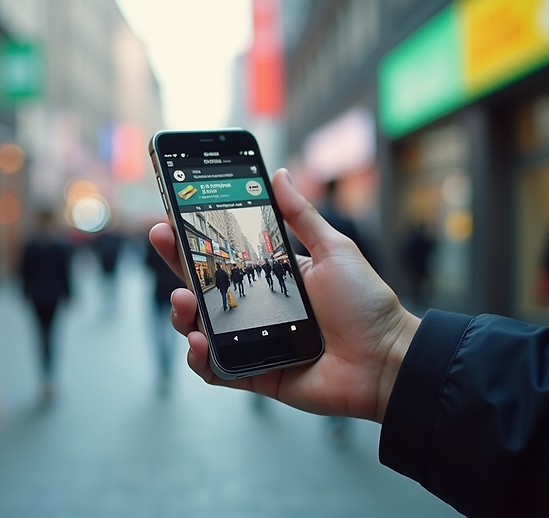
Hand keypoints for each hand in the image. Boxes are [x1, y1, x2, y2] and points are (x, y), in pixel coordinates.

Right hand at [149, 169, 419, 422]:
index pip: (224, 254)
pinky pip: (213, 369)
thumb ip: (301, 214)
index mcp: (271, 275)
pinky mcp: (252, 374)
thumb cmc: (365, 304)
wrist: (386, 359)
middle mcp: (256, 307)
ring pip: (199, 327)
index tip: (174, 215)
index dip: (196, 237)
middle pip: (203, 285)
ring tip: (184, 300)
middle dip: (177, 263)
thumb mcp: (334, 249)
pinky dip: (199, 359)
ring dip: (182, 313)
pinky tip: (198, 342)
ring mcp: (251, 342)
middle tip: (163, 240)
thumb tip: (279, 173)